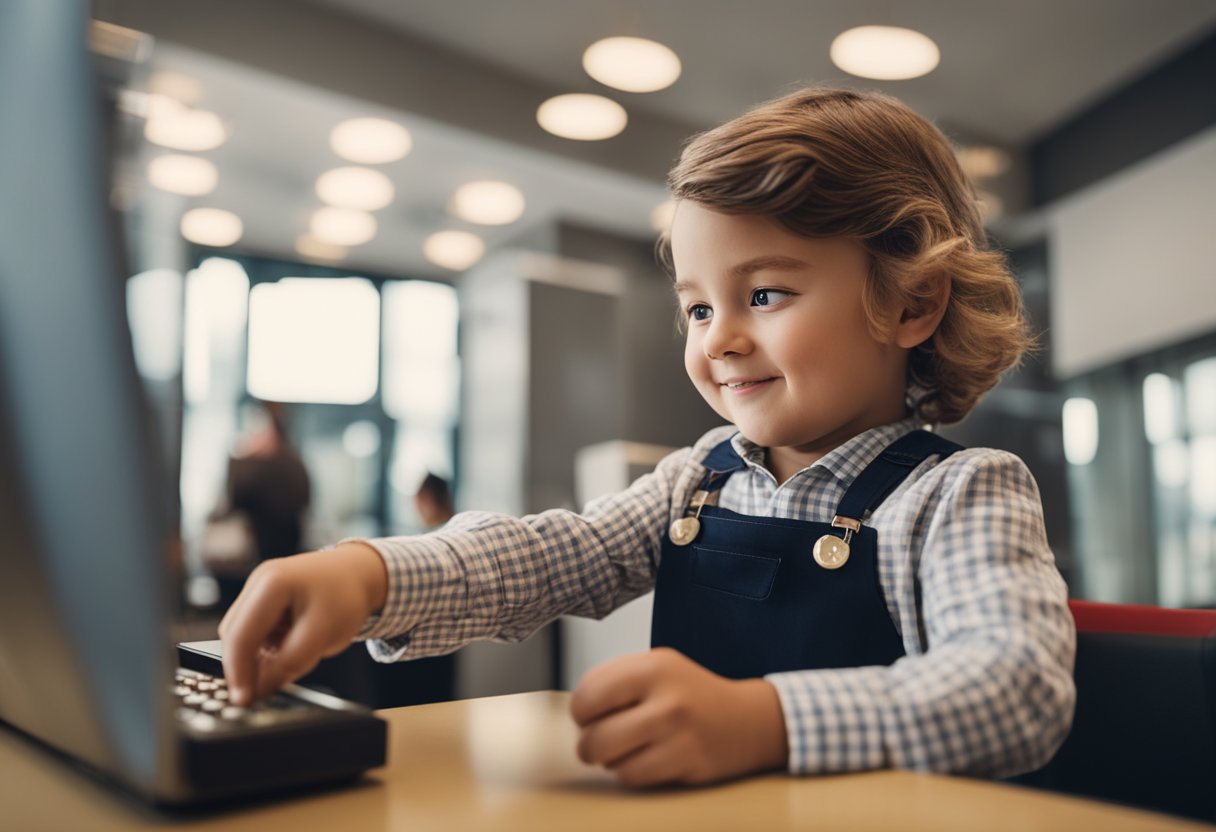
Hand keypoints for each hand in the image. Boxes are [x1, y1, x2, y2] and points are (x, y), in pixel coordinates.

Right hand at [217, 543, 387, 705]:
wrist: (360, 573)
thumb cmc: (346, 596)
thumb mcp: (323, 634)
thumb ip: (290, 663)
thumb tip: (259, 689)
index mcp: (271, 583)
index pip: (241, 636)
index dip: (239, 673)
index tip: (243, 701)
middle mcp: (258, 582)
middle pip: (235, 636)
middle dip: (246, 666)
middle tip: (261, 693)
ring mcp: (258, 590)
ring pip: (244, 636)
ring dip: (260, 656)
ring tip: (295, 654)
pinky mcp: (263, 600)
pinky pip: (255, 632)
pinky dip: (268, 647)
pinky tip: (291, 646)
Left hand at [569, 647, 787, 786]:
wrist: (748, 720)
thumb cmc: (692, 693)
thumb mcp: (657, 666)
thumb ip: (615, 680)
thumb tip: (577, 710)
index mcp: (653, 667)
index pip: (589, 693)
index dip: (580, 711)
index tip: (588, 715)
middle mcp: (666, 698)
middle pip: (594, 735)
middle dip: (588, 743)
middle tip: (599, 740)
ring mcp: (678, 734)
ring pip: (611, 761)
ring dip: (609, 760)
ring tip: (625, 749)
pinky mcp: (687, 763)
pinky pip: (634, 777)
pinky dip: (630, 773)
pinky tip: (645, 759)